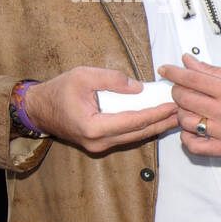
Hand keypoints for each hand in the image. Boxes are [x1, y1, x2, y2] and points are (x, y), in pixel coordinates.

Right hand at [24, 67, 178, 152]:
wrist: (38, 108)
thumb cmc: (57, 91)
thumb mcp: (83, 76)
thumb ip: (112, 80)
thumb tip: (138, 87)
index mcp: (93, 127)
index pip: (133, 121)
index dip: (155, 114)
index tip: (172, 106)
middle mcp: (98, 141)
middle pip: (139, 133)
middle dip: (162, 123)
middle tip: (182, 113)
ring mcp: (99, 145)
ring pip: (135, 137)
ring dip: (155, 126)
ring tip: (174, 116)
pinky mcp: (100, 143)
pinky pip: (127, 136)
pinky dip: (142, 127)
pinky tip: (156, 120)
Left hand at [159, 55, 220, 156]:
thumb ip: (212, 71)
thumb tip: (189, 62)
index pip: (193, 78)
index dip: (175, 72)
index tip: (167, 70)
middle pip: (185, 99)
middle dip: (178, 90)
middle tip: (182, 88)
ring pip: (186, 121)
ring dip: (182, 112)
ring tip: (191, 108)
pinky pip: (195, 146)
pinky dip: (186, 137)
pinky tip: (191, 128)